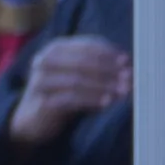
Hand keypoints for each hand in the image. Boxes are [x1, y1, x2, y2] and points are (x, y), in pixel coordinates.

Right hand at [8, 37, 130, 146]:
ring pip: (77, 80)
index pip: (86, 46)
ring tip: (123, 92)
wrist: (35, 118)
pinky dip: (91, 100)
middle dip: (109, 70)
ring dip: (103, 86)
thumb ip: (98, 65)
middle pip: (83, 62)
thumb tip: (128, 63)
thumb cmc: (63, 91)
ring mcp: (40, 80)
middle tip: (129, 78)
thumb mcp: (79, 73)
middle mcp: (45, 60)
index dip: (109, 53)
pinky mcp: (41, 101)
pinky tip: (107, 103)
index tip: (128, 61)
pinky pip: (70, 99)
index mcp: (56, 48)